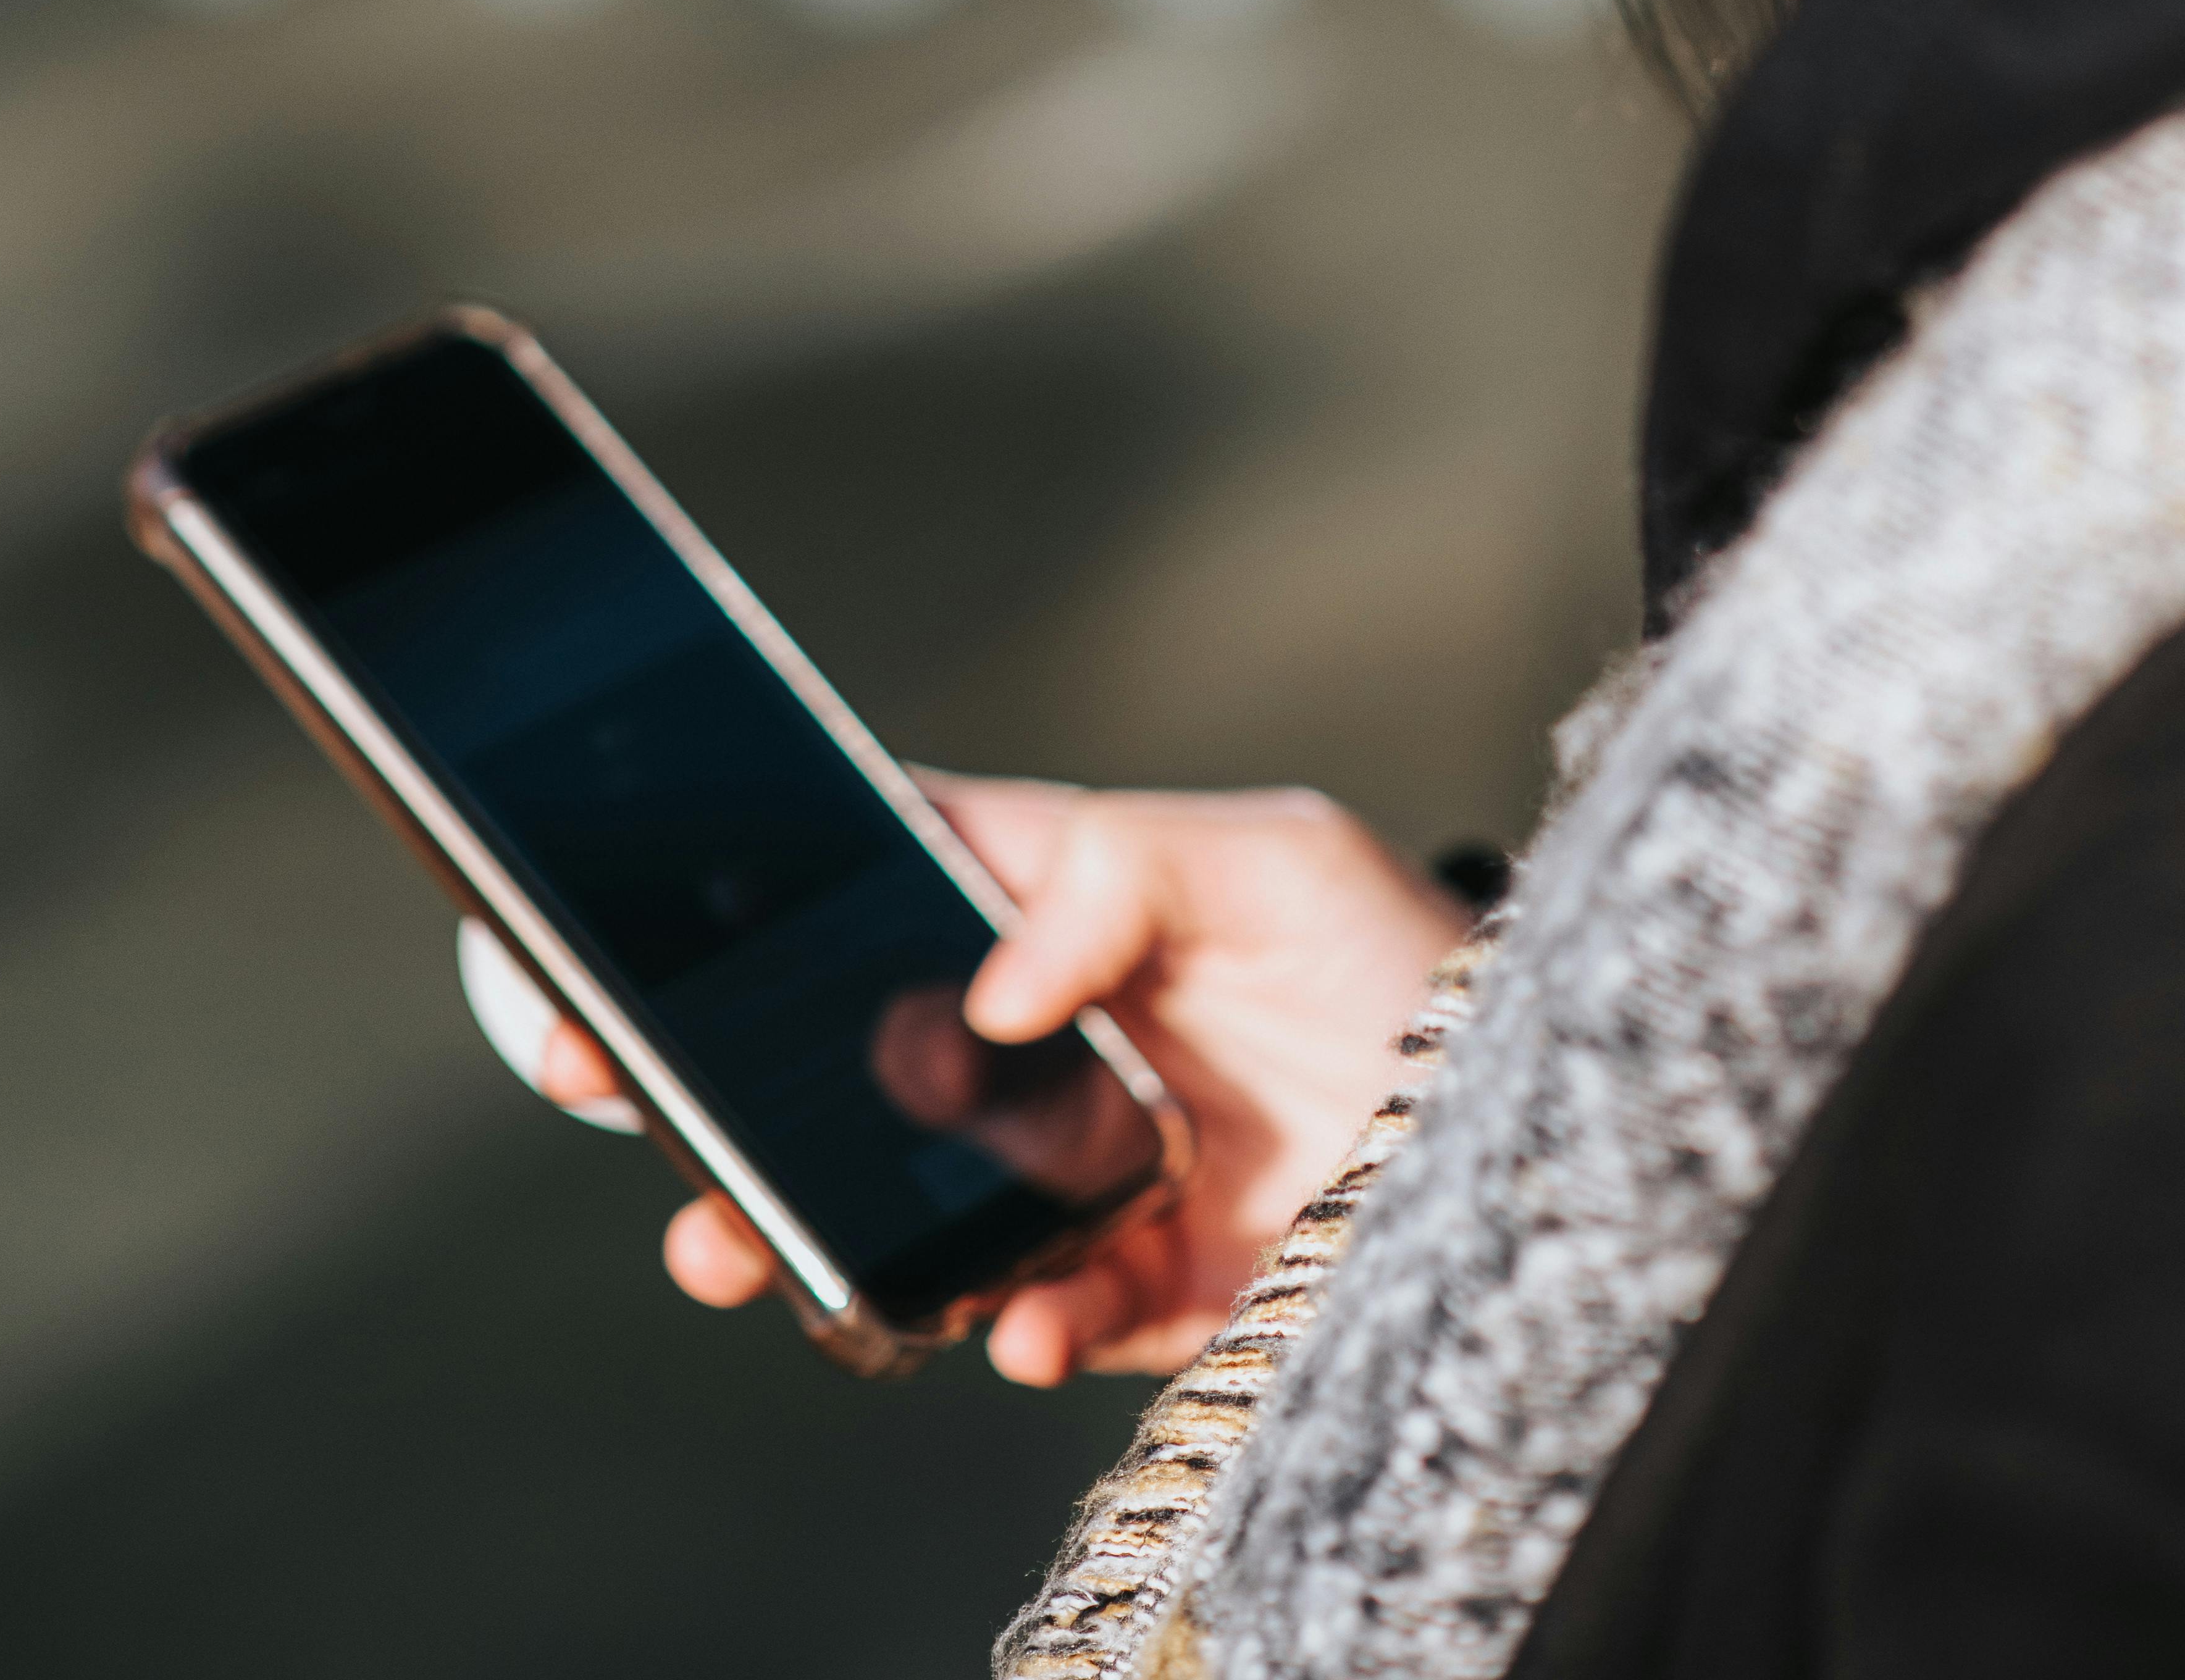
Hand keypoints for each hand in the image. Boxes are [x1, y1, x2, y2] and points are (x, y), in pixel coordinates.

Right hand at [537, 775, 1469, 1385]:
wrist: (1552, 1145)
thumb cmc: (1413, 962)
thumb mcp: (1279, 860)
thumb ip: (1122, 873)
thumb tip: (995, 978)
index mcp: (1073, 908)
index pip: (892, 880)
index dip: (767, 903)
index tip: (651, 938)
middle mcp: (1064, 1039)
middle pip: (862, 1057)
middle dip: (737, 1090)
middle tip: (632, 1112)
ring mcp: (1096, 1169)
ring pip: (914, 1201)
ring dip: (821, 1230)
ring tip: (746, 1250)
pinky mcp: (1150, 1287)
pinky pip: (1039, 1315)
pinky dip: (1015, 1323)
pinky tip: (1025, 1319)